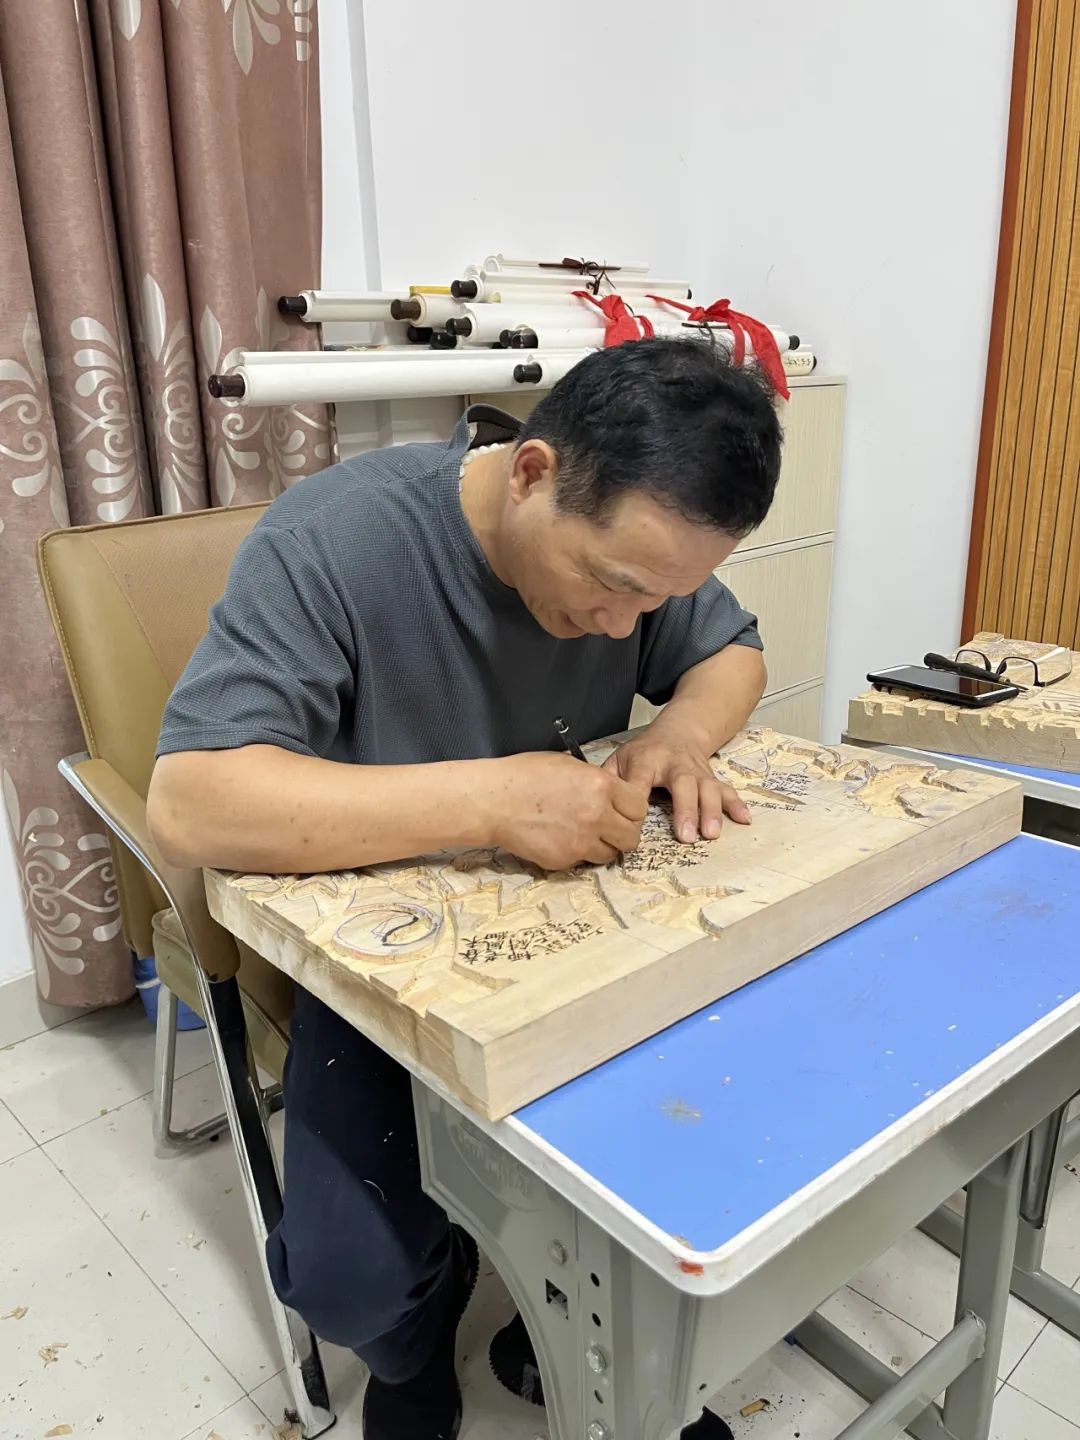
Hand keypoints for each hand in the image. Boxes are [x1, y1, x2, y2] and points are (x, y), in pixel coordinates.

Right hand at [490, 753, 648, 869]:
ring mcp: (581, 841)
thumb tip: (608, 794)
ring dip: (602, 846)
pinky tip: (560, 838)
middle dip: (623, 832)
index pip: (639, 807)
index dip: (631, 809)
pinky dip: (576, 853)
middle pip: (632, 837)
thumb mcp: (568, 765)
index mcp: (600, 786)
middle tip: (609, 827)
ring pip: (609, 854)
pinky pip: (582, 861)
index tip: (623, 809)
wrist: (493, 801)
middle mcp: (596, 816)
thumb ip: (595, 782)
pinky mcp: (564, 860)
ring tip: (583, 833)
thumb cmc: (523, 776)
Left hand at [603, 722, 749, 842]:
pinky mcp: (712, 779)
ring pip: (708, 788)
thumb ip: (609, 778)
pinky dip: (736, 805)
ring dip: (712, 811)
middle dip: (686, 810)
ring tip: (712, 833)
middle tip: (686, 836)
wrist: (680, 731)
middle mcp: (676, 765)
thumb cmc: (647, 752)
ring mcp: (697, 772)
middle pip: (684, 784)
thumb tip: (591, 801)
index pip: (641, 777)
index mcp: (648, 760)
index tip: (633, 820)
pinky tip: (744, 820)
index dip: (638, 795)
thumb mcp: (622, 757)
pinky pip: (726, 790)